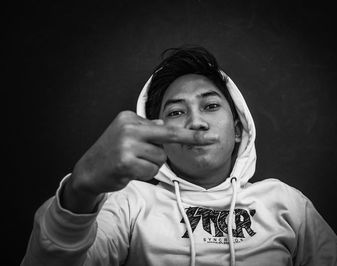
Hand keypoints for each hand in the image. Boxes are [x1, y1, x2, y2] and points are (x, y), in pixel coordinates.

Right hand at [69, 110, 217, 196]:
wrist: (88, 171)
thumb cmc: (111, 153)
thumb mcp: (127, 134)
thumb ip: (147, 130)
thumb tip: (163, 125)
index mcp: (130, 118)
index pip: (165, 127)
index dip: (188, 134)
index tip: (210, 137)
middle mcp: (129, 128)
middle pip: (167, 138)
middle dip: (184, 142)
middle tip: (204, 141)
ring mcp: (126, 145)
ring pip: (159, 158)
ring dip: (150, 164)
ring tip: (132, 163)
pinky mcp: (125, 162)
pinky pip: (150, 170)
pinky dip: (143, 174)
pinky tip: (129, 171)